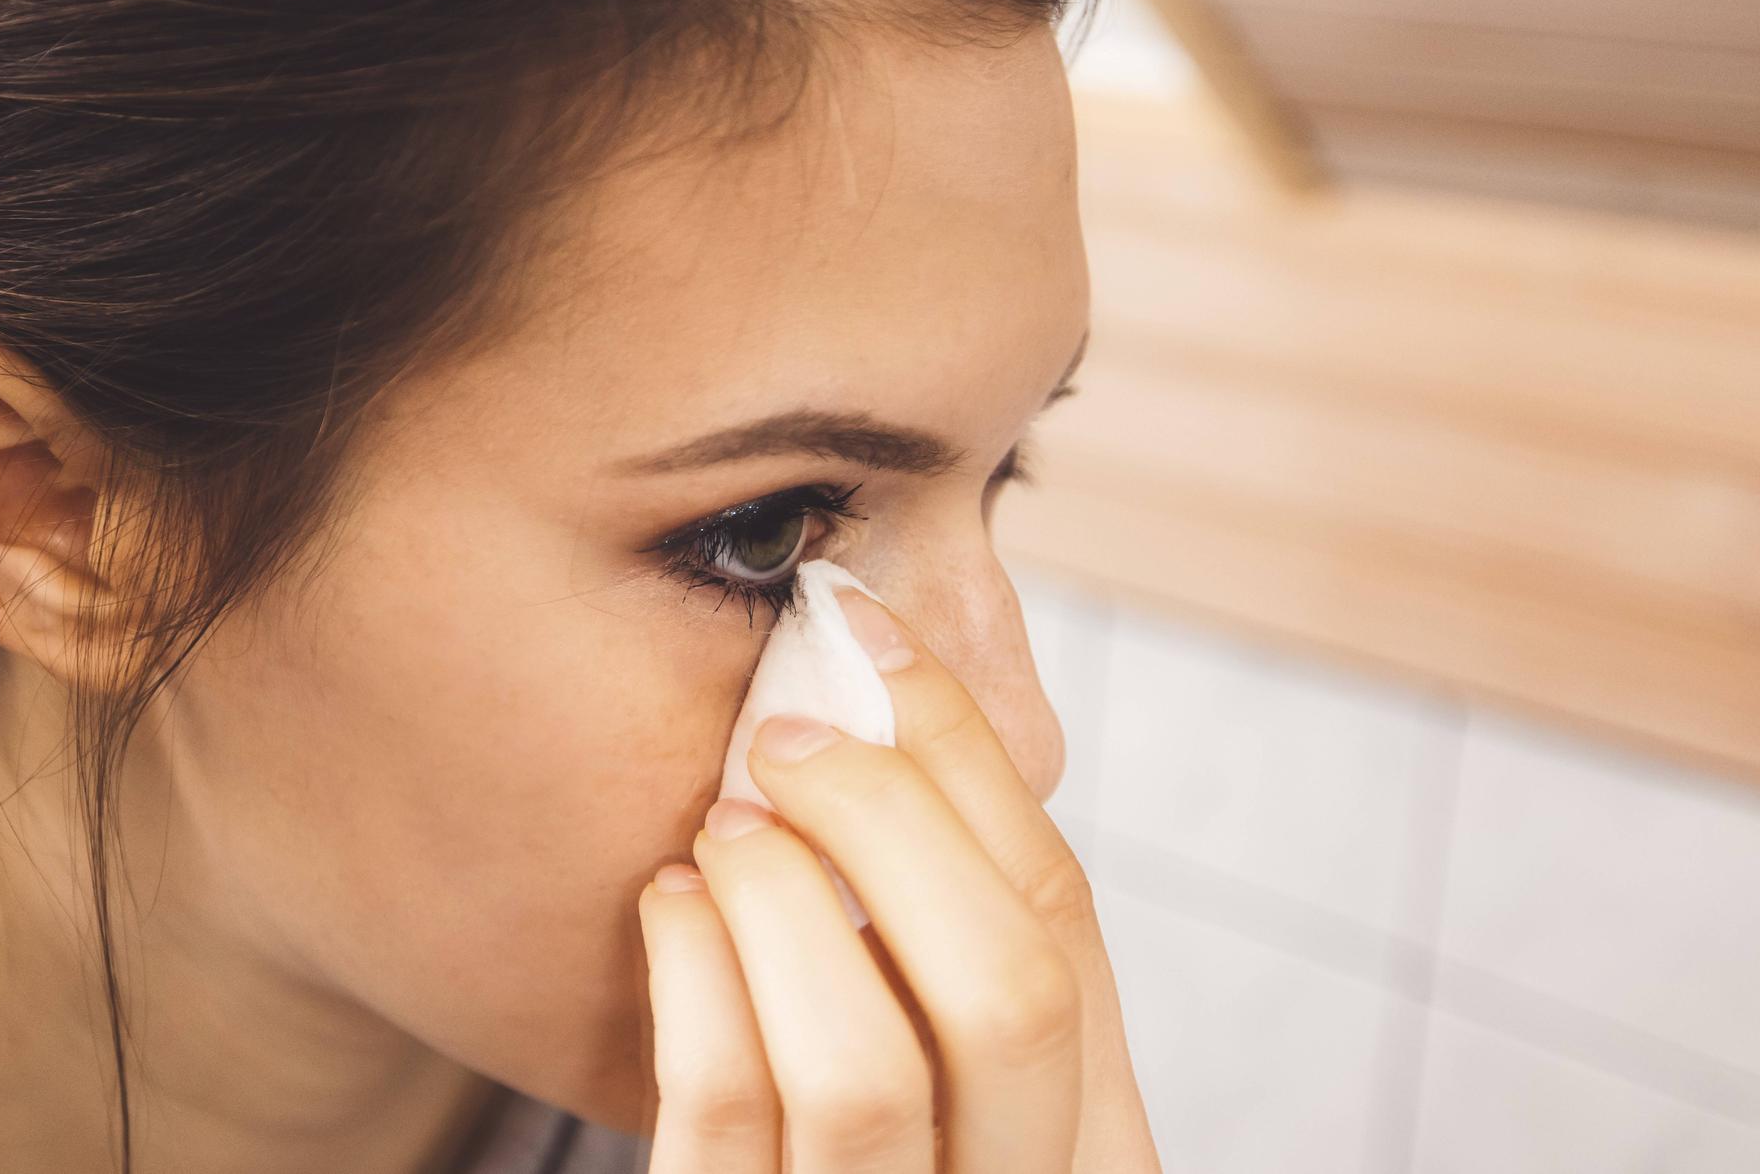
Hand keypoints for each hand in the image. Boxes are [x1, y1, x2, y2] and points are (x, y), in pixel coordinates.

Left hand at [634, 585, 1161, 1172]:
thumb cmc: (856, 1150)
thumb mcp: (957, 1077)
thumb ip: (960, 946)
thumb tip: (899, 709)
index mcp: (1089, 1140)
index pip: (1067, 923)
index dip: (967, 758)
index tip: (870, 636)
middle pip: (1012, 992)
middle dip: (894, 826)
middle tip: (791, 738)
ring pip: (866, 1073)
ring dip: (786, 905)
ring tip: (725, 829)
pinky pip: (720, 1129)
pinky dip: (691, 984)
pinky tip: (670, 904)